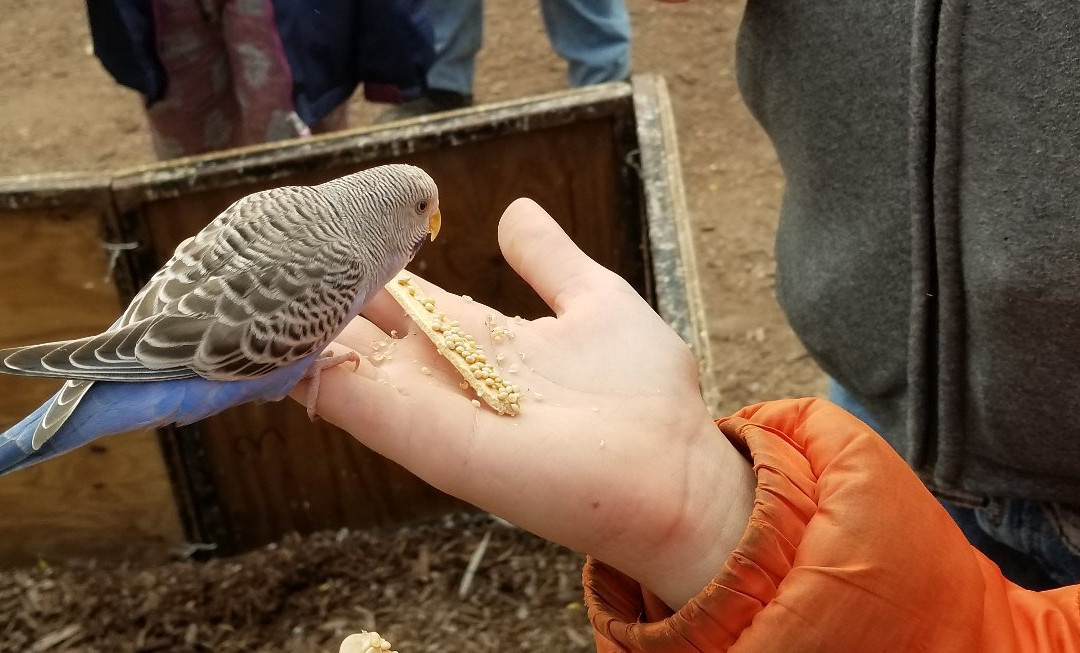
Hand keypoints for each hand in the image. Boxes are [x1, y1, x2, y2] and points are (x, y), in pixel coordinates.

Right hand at [293, 199, 754, 608]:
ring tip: (238, 288)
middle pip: (362, 329)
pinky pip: (357, 404)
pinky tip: (269, 338)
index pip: (402, 297)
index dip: (361, 264)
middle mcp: (447, 373)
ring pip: (344, 363)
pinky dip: (311, 372)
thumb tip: (513, 209)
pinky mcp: (433, 443)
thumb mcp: (596, 300)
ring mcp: (434, 408)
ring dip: (297, 329)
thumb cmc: (645, 393)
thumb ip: (549, 259)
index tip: (315, 231)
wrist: (673, 473)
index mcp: (479, 338)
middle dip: (314, 293)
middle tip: (253, 256)